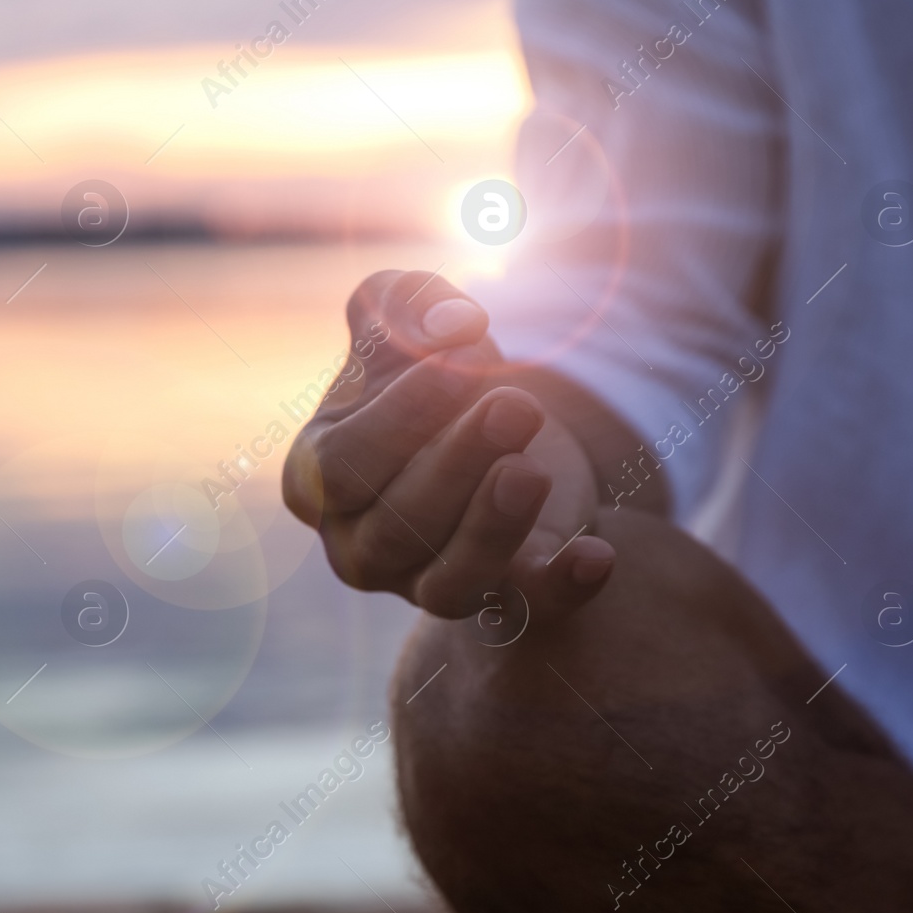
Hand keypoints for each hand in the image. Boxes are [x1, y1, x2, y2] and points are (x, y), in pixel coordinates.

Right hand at [282, 269, 615, 618]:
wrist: (492, 422)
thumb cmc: (427, 373)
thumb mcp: (405, 319)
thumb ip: (404, 300)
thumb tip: (451, 325)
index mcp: (316, 481)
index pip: (339, 469)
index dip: (397, 418)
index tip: (460, 355)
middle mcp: (359, 547)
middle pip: (395, 528)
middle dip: (455, 464)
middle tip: (516, 404)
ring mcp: (424, 583)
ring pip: (449, 583)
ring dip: (492, 528)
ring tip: (530, 470)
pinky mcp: (501, 598)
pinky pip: (524, 612)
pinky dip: (560, 590)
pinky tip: (596, 555)